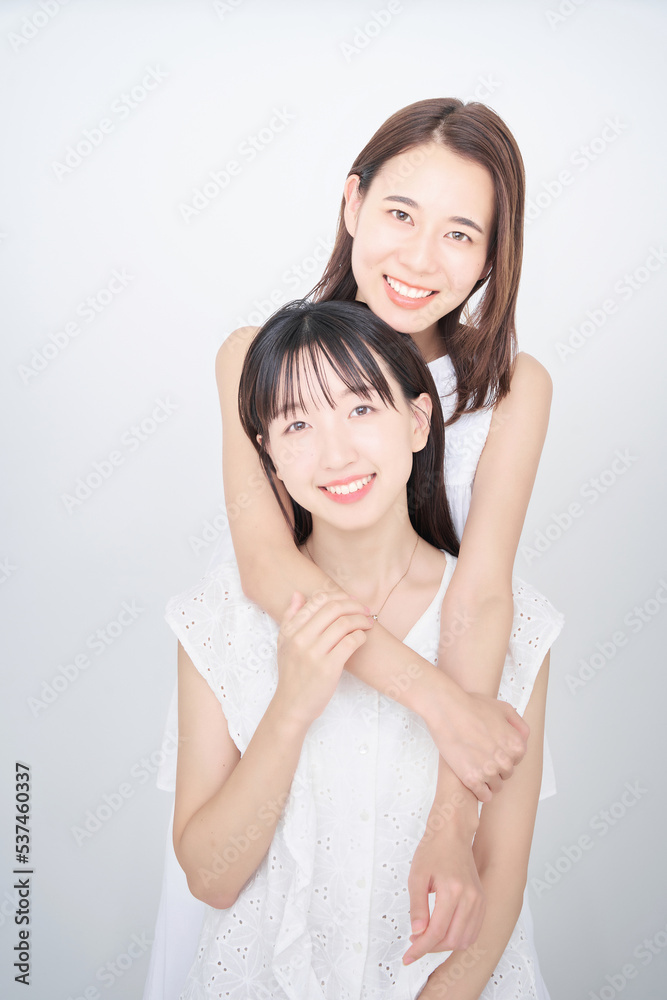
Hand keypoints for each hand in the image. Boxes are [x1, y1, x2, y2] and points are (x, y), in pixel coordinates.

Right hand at [273, 591, 371, 726]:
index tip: (351, 600)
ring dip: (361, 620)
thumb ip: (289, 618)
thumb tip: (298, 594)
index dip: (339, 596)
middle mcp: (300, 639)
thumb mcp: (283, 644)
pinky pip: (350, 642)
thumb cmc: (291, 674)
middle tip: (365, 610)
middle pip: (334, 608)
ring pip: (344, 624)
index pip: (318, 600)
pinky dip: (360, 636)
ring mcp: (314, 653)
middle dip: (354, 605)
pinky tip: (362, 638)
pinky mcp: (328, 668)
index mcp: (291, 630)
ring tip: (368, 623)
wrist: (292, 705)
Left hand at [403, 825, 484, 965]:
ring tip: (428, 938)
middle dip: (431, 948)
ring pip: (464, 939)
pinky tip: (444, 933)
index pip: (436, 932)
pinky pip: (473, 931)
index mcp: (452, 891)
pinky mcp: (482, 901)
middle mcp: (470, 898)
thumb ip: (417, 906)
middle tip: (415, 943)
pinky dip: (459, 939)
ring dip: (445, 946)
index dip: (420, 948)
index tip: (408, 956)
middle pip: (451, 940)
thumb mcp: (416, 876)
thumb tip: (417, 933)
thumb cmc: (432, 851)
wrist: (451, 835)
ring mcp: (479, 900)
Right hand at [427, 687, 528, 801]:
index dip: (503, 754)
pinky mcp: (472, 779)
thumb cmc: (472, 705)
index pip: (516, 760)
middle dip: (496, 767)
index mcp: (516, 745)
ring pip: (496, 786)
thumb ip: (519, 725)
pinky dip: (480, 792)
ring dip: (488, 780)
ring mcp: (489, 771)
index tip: (491, 749)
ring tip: (475, 767)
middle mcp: (506, 760)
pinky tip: (473, 781)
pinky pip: (484, 796)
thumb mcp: (503, 708)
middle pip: (506, 774)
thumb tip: (523, 738)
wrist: (447, 709)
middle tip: (480, 756)